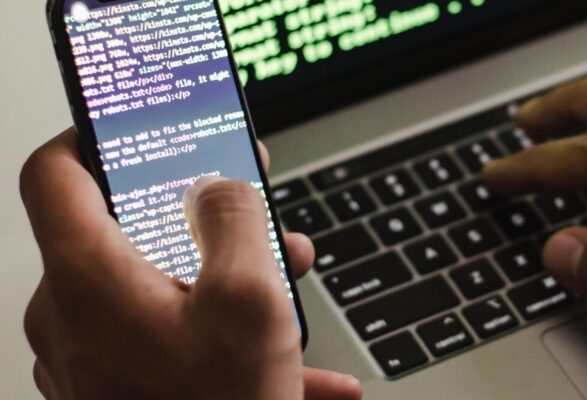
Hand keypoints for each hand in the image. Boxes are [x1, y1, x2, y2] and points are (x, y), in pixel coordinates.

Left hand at [21, 129, 361, 398]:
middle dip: (202, 222)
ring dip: (223, 282)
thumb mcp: (251, 297)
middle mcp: (70, 317)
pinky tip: (291, 363)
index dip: (93, 136)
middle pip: (126, 234)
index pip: (54, 174)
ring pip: (156, 290)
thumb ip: (233, 218)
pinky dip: (220, 338)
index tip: (132, 127)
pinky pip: (166, 342)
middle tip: (252, 214)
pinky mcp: (112, 391)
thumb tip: (218, 186)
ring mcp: (87, 361)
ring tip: (287, 293)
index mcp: (88, 280)